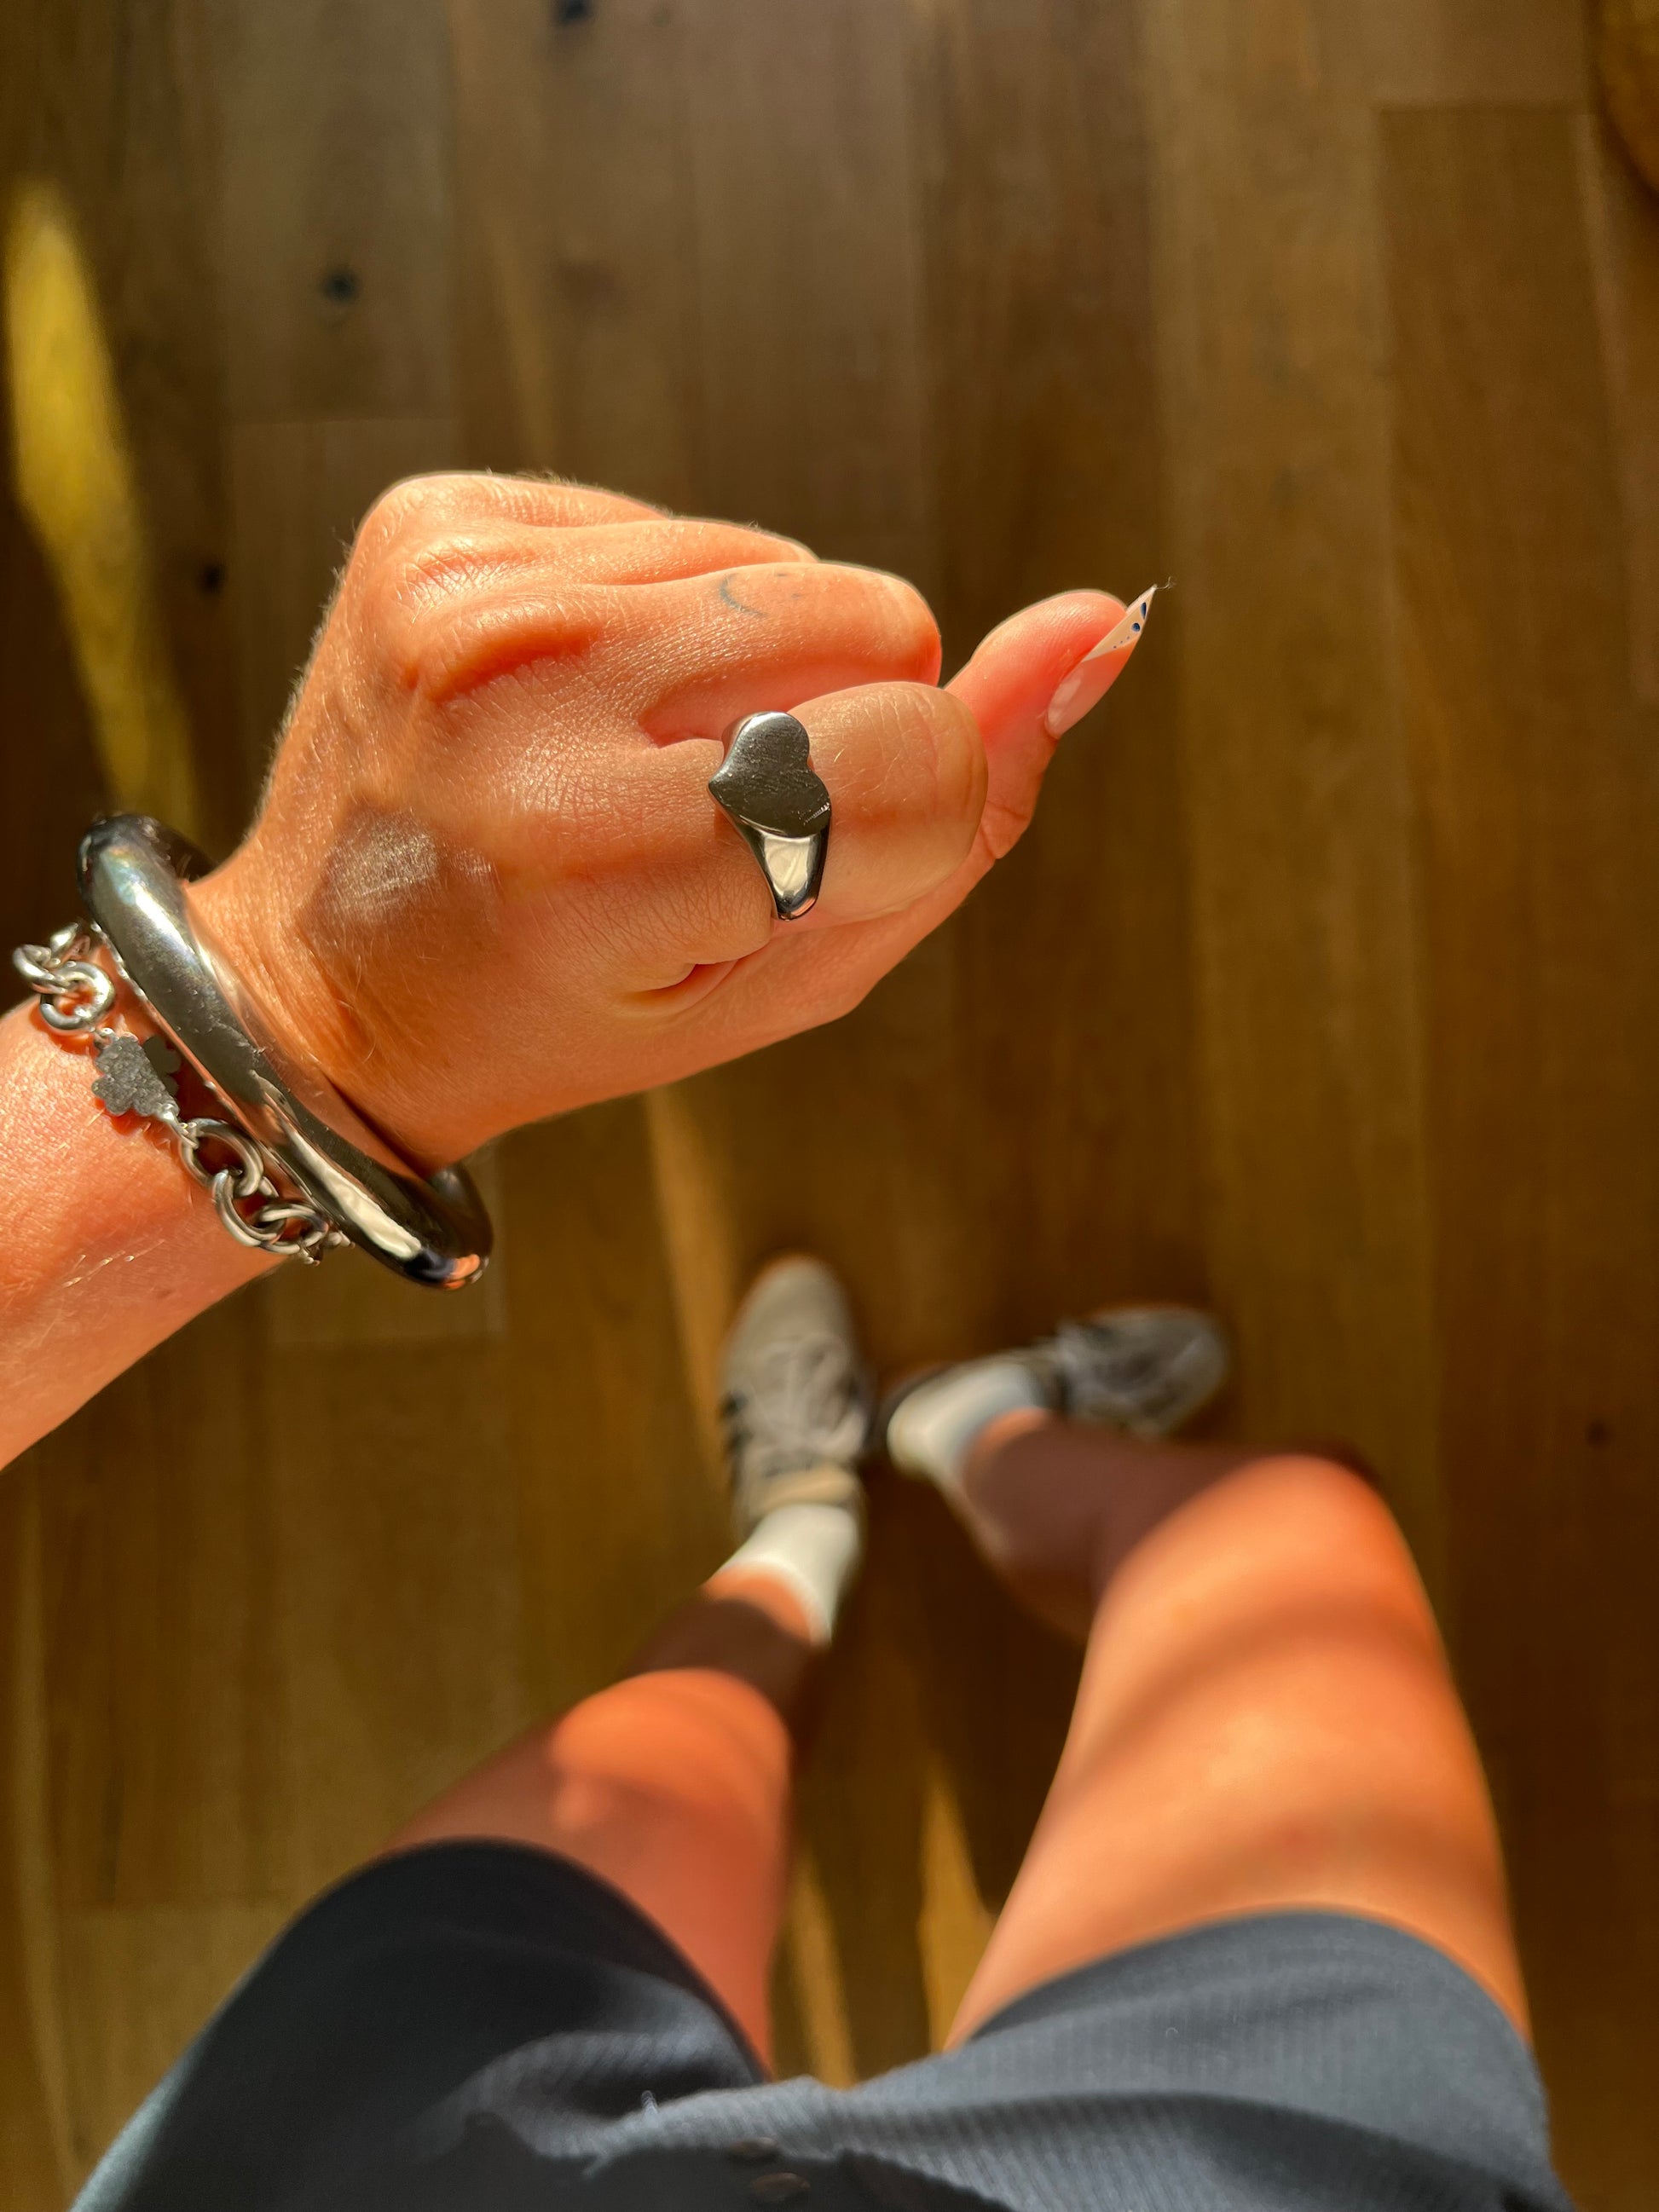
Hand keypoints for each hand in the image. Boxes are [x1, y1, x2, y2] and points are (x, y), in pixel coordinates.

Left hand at [198, 476, 1141, 1164]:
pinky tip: (579, 708)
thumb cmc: (567, 1009)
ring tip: (630, 766)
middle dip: (843, 726)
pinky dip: (665, 619)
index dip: (913, 818)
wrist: (323, 982)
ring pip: (790, 566)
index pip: (915, 759)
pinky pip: (680, 530)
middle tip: (709, 820)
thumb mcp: (784, 982)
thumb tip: (1101, 626)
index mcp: (597, 861)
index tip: (809, 872)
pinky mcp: (439, 519)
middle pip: (875, 620)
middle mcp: (519, 694)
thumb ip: (964, 826)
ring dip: (754, 670)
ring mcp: (463, 590)